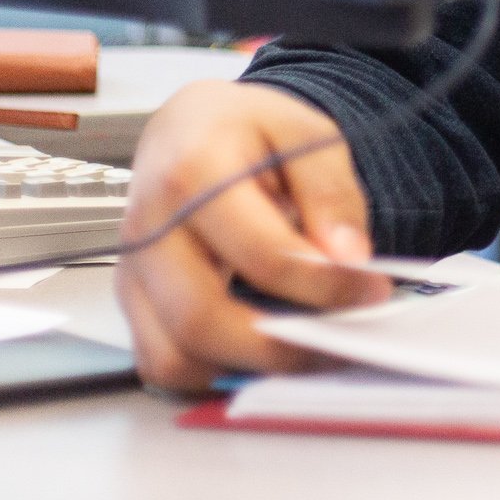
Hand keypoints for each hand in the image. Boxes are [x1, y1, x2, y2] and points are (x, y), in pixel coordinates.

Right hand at [115, 80, 392, 392]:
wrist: (188, 128)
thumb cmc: (247, 130)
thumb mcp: (305, 134)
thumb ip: (331, 193)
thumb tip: (349, 259)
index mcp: (193, 172)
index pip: (261, 254)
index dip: (323, 284)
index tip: (370, 292)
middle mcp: (148, 229)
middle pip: (202, 319)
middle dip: (281, 346)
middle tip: (339, 342)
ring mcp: (132, 271)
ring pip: (173, 356)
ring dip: (243, 368)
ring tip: (304, 349)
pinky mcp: (130, 302)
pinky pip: (162, 361)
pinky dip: (212, 372)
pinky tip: (260, 350)